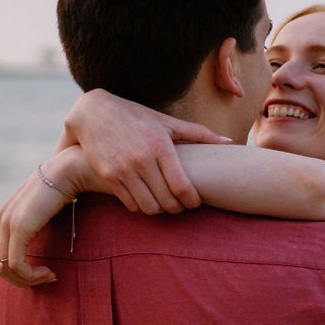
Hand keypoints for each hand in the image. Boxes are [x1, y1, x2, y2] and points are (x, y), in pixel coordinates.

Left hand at [0, 151, 85, 287]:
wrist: (69, 170)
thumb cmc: (65, 191)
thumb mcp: (43, 212)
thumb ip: (36, 225)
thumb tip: (42, 244)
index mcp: (2, 218)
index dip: (18, 274)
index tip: (43, 273)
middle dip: (21, 281)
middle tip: (45, 279)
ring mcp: (7, 223)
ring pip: (5, 269)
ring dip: (28, 280)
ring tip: (50, 276)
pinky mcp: (19, 227)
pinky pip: (16, 265)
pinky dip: (32, 276)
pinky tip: (50, 273)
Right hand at [62, 89, 232, 213]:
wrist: (94, 114)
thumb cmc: (136, 117)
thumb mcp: (167, 122)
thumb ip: (199, 134)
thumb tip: (229, 142)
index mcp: (160, 147)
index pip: (182, 187)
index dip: (192, 201)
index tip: (195, 202)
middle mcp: (141, 160)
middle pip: (167, 202)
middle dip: (178, 208)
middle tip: (181, 205)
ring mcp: (123, 170)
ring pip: (149, 207)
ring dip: (160, 210)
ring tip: (164, 203)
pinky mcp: (108, 178)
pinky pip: (130, 205)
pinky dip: (141, 207)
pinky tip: (146, 199)